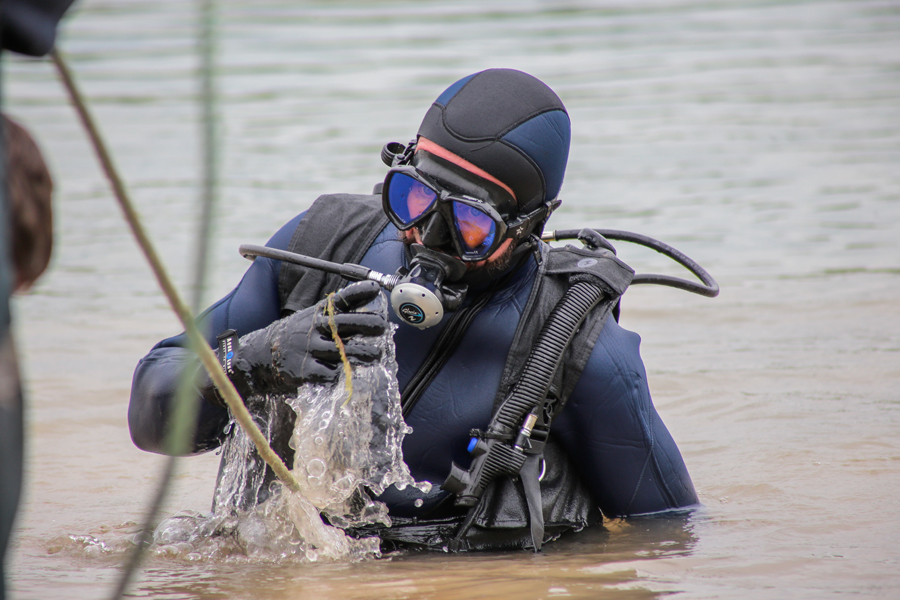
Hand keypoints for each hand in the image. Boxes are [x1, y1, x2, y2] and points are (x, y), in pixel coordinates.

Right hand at [220, 281, 386, 398]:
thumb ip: (336, 313)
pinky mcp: (304, 369)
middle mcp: (315, 328)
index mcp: (319, 314)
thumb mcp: (313, 317)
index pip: (341, 299)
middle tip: (383, 327)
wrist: (262, 354)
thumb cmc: (297, 334)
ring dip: (361, 353)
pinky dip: (337, 373)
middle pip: (344, 323)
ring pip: (340, 351)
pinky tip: (345, 373)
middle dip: (366, 324)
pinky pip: (326, 372)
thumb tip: (367, 303)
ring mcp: (309, 348)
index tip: (376, 288)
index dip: (358, 293)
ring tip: (376, 354)